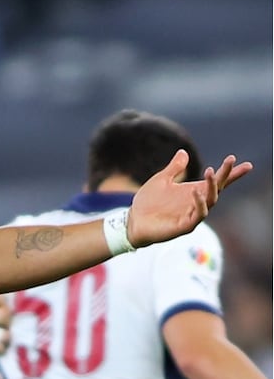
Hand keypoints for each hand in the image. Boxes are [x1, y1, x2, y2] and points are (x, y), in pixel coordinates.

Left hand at [128, 150, 251, 247]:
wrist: (133, 221)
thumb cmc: (148, 202)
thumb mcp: (161, 180)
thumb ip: (174, 168)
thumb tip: (183, 152)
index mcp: (194, 191)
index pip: (217, 182)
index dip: (231, 174)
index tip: (246, 164)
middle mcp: (197, 203)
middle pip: (217, 188)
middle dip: (225, 174)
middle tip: (230, 160)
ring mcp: (192, 215)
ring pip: (211, 201)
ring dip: (211, 186)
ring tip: (210, 172)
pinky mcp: (185, 226)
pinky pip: (198, 215)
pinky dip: (199, 203)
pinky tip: (196, 192)